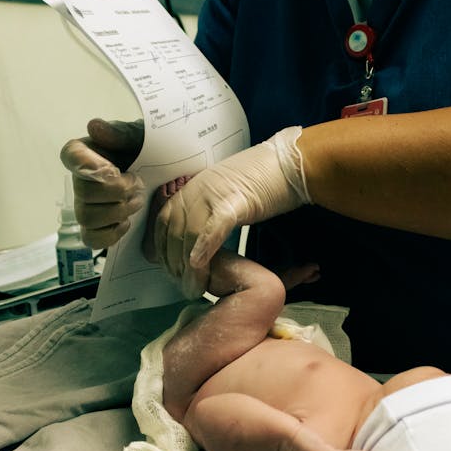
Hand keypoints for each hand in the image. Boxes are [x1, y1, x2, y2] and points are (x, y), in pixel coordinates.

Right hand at [59, 119, 146, 247]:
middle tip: (139, 185)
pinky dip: (111, 234)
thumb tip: (95, 127)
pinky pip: (91, 239)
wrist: (165, 175)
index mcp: (87, 152)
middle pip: (83, 193)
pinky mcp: (95, 228)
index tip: (113, 168)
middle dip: (117, 192)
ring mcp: (85, 206)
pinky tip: (126, 222)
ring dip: (118, 212)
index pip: (70, 155)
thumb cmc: (148, 152)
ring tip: (138, 201)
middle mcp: (80, 180)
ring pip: (87, 217)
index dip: (90, 165)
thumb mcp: (140, 137)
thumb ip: (120, 132)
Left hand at [154, 126, 311, 297]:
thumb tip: (193, 240)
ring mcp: (214, 193)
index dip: (162, 250)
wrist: (288, 163)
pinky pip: (213, 226)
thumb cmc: (261, 181)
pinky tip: (200, 263)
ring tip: (195, 287)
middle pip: (174, 233)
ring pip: (191, 234)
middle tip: (184, 287)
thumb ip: (204, 212)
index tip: (169, 271)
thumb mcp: (221, 194)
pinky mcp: (235, 200)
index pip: (162, 223)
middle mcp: (196, 189)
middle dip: (175, 265)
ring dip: (191, 266)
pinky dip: (204, 246)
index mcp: (190, 188)